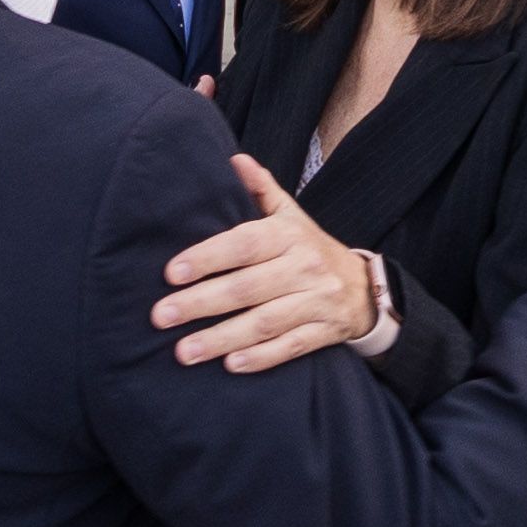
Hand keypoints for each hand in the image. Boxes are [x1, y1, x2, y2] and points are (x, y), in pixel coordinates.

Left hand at [154, 156, 375, 371]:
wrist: (366, 287)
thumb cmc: (310, 249)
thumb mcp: (290, 215)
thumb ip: (261, 189)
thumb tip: (234, 160)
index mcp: (289, 235)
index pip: (244, 244)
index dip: (208, 257)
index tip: (171, 273)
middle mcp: (304, 267)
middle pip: (248, 288)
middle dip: (201, 303)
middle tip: (161, 317)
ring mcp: (317, 302)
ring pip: (265, 322)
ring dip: (222, 339)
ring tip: (183, 352)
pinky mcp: (325, 333)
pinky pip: (291, 347)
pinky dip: (261, 358)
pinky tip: (230, 366)